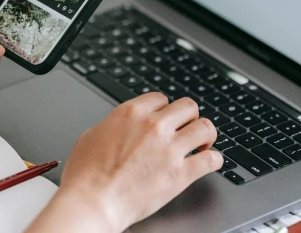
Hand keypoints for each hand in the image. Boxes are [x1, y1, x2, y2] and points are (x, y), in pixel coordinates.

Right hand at [37, 94, 221, 232]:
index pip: (161, 98)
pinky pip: (210, 160)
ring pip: (204, 127)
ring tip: (203, 143)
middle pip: (188, 106)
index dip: (164, 109)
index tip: (165, 119)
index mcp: (132, 112)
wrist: (93, 202)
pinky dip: (214, 160)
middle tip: (186, 129)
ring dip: (205, 134)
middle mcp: (154, 125)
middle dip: (188, 118)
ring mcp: (170, 149)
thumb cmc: (86, 174)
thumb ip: (114, 125)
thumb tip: (120, 127)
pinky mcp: (180, 175)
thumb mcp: (93, 134)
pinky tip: (210, 162)